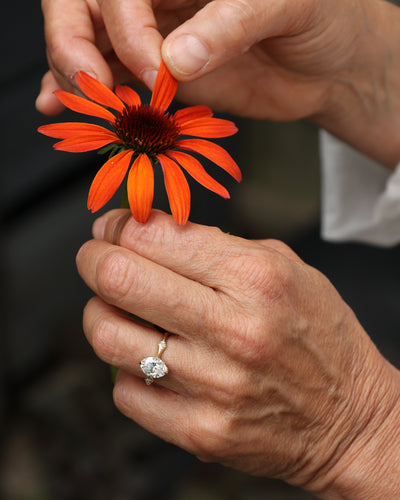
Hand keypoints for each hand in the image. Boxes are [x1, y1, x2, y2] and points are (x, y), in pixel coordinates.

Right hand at [37, 0, 399, 165]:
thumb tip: (177, 60)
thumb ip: (230, 24)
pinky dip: (85, 96)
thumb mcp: (286, 4)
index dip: (124, 25)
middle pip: (83, 9)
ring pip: (89, 47)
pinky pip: (112, 79)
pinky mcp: (161, 76)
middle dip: (74, 49)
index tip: (152, 69)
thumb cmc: (322, 18)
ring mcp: (155, 36)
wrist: (330, 65)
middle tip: (96, 91)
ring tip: (87, 112)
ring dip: (76, 80)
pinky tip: (64, 106)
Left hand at [76, 210, 399, 497]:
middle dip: (93, 258)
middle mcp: (232, 330)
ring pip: (107, 336)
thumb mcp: (283, 266)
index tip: (112, 227)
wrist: (348, 416)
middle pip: (118, 280)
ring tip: (118, 307)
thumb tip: (142, 232)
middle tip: (96, 256)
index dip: (118, 225)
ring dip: (101, 312)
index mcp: (255, 278)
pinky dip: (126, 367)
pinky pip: (125, 390)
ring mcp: (213, 386)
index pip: (153, 236)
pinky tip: (149, 358)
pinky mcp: (200, 431)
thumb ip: (213, 244)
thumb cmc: (316, 333)